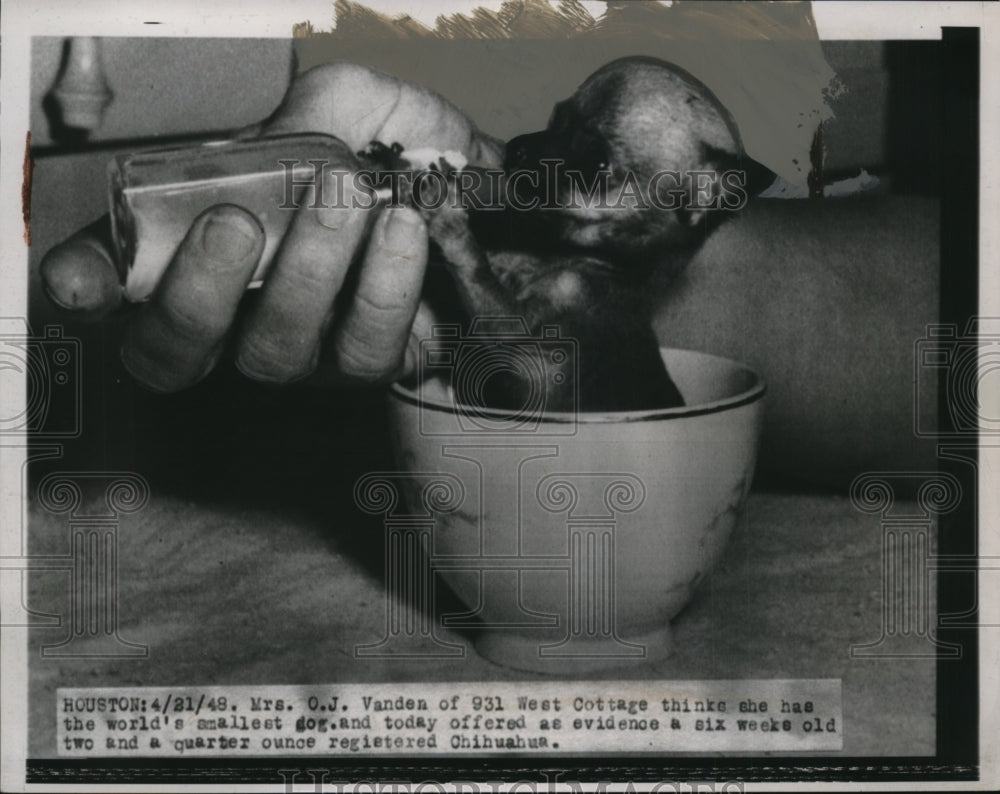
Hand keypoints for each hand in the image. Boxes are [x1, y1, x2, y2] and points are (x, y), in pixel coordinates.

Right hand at [40, 62, 502, 391]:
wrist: (480, 181)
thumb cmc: (393, 148)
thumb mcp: (337, 108)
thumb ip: (291, 129)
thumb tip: (270, 164)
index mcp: (203, 249)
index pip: (119, 287)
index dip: (87, 290)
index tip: (84, 278)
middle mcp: (239, 314)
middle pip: (175, 354)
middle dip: (196, 294)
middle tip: (235, 224)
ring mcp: (304, 351)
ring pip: (274, 355)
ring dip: (305, 276)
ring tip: (345, 199)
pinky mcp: (371, 365)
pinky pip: (364, 353)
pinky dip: (382, 288)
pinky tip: (401, 229)